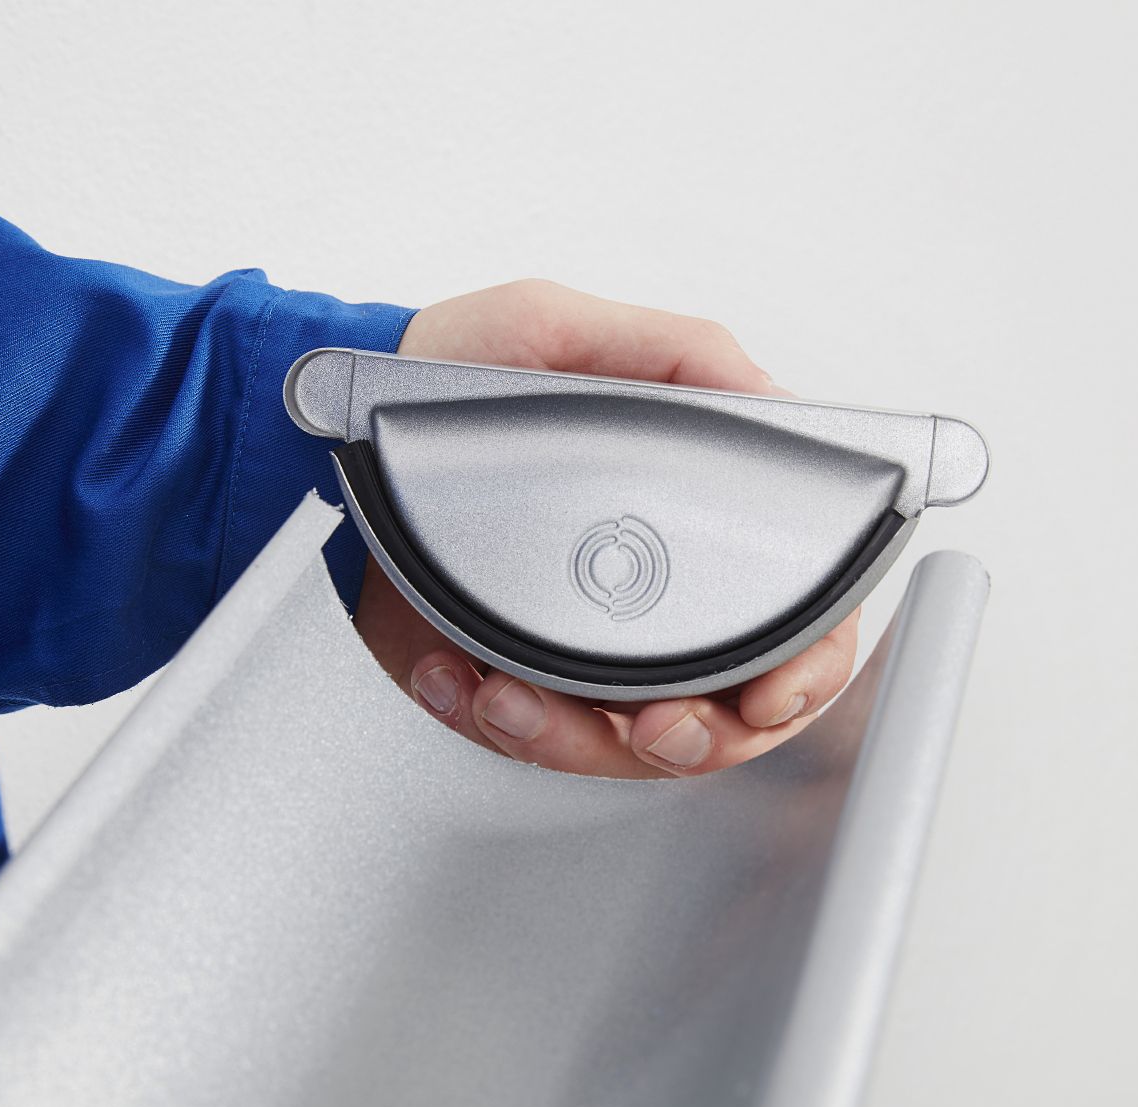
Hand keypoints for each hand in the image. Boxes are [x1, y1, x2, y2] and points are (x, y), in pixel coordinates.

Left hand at [356, 280, 858, 777]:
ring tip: (514, 696)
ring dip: (572, 738)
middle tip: (657, 722)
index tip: (771, 692)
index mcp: (686, 519)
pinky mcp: (505, 677)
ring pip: (619, 744)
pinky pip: (523, 738)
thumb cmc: (443, 368)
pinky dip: (491, 722)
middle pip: (720, 710)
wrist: (335, 423)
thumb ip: (674, 351)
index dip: (802, 670)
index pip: (791, 618)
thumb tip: (769, 397)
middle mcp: (646, 594)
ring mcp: (578, 647)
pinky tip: (459, 682)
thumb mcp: (556, 330)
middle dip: (694, 736)